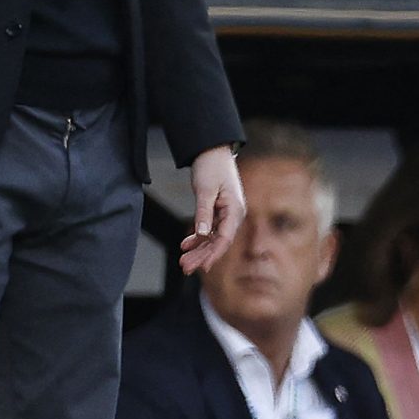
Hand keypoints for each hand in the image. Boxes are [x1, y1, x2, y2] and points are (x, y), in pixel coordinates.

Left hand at [183, 147, 243, 274]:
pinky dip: (198, 238)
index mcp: (235, 210)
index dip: (213, 255)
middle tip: (185, 268)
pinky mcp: (218, 211)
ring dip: (199, 250)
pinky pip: (209, 230)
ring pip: (213, 238)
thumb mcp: (205, 190)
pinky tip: (186, 245)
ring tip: (183, 261)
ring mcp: (226, 214)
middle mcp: (233, 215)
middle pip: (218, 242)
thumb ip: (203, 213)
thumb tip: (203, 234)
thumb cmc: (211, 166)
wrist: (212, 150)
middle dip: (202, 256)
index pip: (224, 239)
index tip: (202, 267)